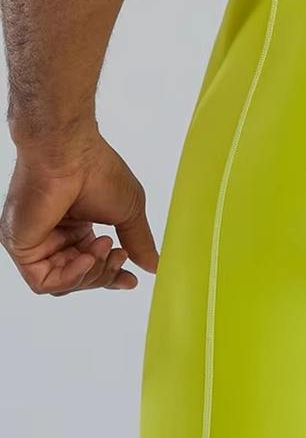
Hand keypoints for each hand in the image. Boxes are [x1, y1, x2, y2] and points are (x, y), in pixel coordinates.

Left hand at [0, 131, 158, 294]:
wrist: (70, 152)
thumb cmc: (97, 171)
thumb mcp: (129, 213)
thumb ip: (139, 242)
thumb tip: (154, 266)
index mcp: (75, 227)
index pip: (91, 265)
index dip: (111, 277)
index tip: (131, 280)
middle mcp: (52, 236)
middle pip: (78, 279)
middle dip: (105, 275)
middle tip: (121, 255)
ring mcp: (35, 242)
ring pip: (62, 284)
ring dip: (91, 274)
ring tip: (105, 247)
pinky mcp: (21, 247)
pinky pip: (43, 282)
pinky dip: (71, 277)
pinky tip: (87, 258)